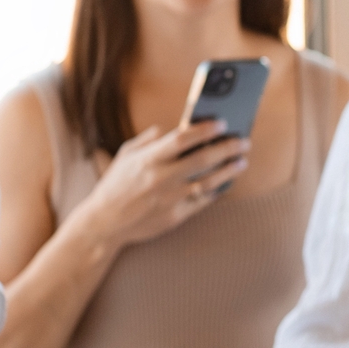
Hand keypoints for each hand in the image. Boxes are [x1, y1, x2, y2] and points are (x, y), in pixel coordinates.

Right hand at [76, 119, 249, 249]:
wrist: (104, 223)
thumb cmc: (115, 185)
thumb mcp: (125, 156)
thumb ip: (148, 140)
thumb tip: (168, 129)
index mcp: (149, 159)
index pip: (183, 139)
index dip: (205, 129)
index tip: (221, 124)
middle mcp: (162, 178)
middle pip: (203, 159)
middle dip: (227, 148)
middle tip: (243, 142)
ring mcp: (170, 198)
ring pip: (209, 181)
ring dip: (229, 170)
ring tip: (241, 161)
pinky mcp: (176, 216)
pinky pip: (203, 201)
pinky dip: (217, 190)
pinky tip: (226, 183)